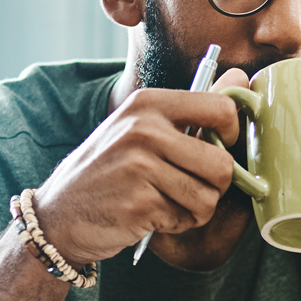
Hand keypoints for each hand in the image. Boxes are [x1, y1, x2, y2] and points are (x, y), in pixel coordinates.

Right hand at [34, 68, 248, 264]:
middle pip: (222, 164)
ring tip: (167, 203)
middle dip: (215, 187)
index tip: (218, 149)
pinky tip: (150, 216)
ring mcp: (139, 167)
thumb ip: (191, 107)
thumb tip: (241, 76)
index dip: (232, 136)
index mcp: (148, 103)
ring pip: (208, 197)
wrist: (59, 214)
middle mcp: (143, 129)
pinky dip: (175, 224)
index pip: (221, 108)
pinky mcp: (139, 203)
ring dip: (195, 210)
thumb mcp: (140, 128)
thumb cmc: (108, 171)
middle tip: (191, 189)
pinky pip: (185, 219)